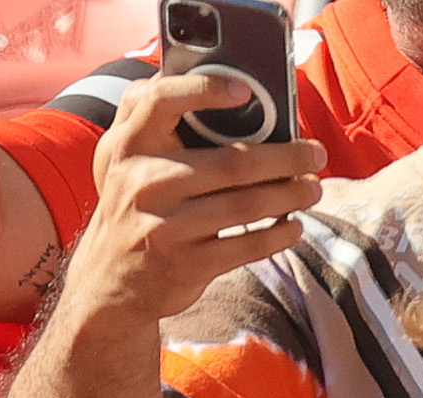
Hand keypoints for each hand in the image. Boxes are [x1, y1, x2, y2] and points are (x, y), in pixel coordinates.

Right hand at [61, 73, 326, 334]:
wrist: (108, 282)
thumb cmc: (137, 205)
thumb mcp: (131, 160)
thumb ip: (160, 121)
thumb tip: (229, 94)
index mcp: (131, 146)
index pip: (162, 101)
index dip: (206, 91)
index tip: (246, 90)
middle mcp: (143, 185)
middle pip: (232, 163)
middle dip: (286, 159)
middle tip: (315, 155)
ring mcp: (164, 229)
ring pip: (244, 207)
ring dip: (289, 197)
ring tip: (312, 190)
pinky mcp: (183, 266)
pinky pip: (243, 248)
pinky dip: (275, 236)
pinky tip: (292, 226)